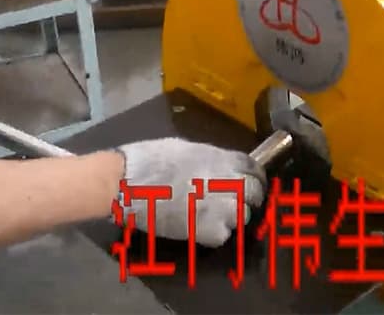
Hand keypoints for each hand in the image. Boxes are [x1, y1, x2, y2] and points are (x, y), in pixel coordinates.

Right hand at [115, 137, 265, 246]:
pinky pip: (225, 235)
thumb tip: (219, 165)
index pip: (255, 168)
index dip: (254, 176)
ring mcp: (222, 208)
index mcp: (222, 158)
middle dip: (248, 197)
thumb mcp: (186, 148)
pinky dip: (216, 233)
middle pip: (254, 192)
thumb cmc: (150, 159)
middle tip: (235, 202)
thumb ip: (210, 158)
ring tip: (214, 216)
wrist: (128, 183)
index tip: (250, 182)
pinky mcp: (209, 230)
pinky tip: (201, 227)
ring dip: (233, 216)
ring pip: (243, 216)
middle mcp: (229, 181)